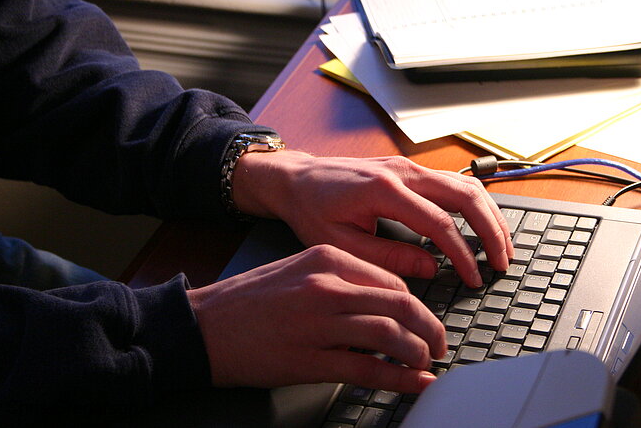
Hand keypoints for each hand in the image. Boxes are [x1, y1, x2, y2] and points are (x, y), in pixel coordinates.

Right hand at [187, 245, 445, 392]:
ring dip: (418, 353)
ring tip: (425, 364)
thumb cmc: (249, 300)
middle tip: (437, 344)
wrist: (202, 326)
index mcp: (327, 258)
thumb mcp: (299, 270)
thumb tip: (385, 304)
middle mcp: (327, 286)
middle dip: (429, 328)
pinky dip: (399, 378)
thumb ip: (343, 281)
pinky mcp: (309, 360)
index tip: (424, 320)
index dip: (417, 305)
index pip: (391, 281)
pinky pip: (368, 370)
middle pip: (400, 305)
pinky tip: (413, 383)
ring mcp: (319, 324)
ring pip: (390, 336)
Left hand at [232, 150, 512, 286]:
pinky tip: (481, 225)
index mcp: (384, 190)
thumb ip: (388, 257)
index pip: (439, 223)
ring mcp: (409, 165)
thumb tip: (430, 267)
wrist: (297, 178)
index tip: (473, 278)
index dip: (462, 255)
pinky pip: (453, 183)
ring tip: (502, 247)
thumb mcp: (340, 244)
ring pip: (466, 185)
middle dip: (491, 231)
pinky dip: (474, 205)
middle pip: (465, 196)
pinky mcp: (410, 168)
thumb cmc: (311, 210)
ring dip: (489, 216)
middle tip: (502, 263)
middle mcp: (403, 171)